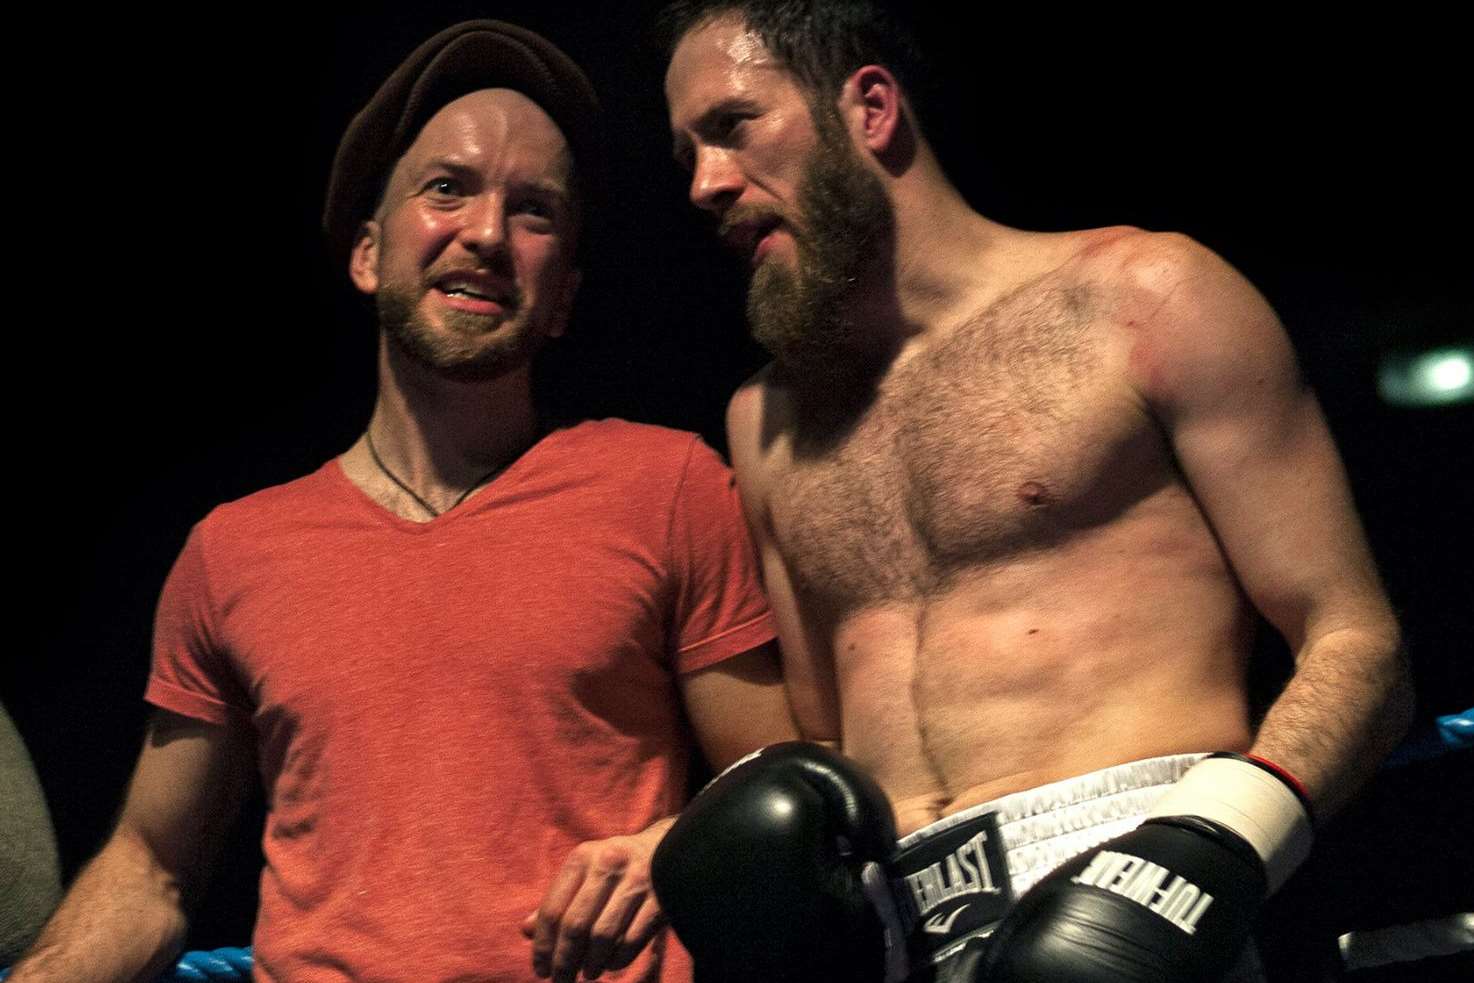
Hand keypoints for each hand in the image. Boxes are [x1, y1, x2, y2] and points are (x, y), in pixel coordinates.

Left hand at [523, 819, 672, 980]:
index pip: (553, 910)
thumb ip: (558, 900)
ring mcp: (638, 881)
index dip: (543, 946)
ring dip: (590, 964)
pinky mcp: (662, 899)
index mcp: (583, 857)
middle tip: (560, 981)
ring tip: (586, 974)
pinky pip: (632, 940)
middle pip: (576, 926)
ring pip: (603, 936)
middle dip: (564, 962)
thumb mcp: (585, 873)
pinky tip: (609, 965)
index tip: (540, 970)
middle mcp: (609, 864)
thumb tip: (526, 931)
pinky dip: (617, 960)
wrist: (669, 847)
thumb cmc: (616, 867)